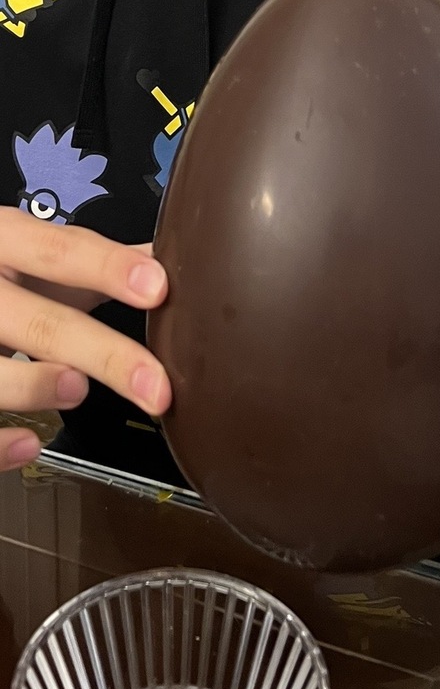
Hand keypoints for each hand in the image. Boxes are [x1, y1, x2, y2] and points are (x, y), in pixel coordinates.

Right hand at [0, 208, 170, 470]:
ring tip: (78, 390)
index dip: (108, 269)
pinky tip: (29, 445)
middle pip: (41, 324)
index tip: (158, 288)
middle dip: (105, 355)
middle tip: (155, 384)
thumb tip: (174, 256)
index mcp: (6, 244)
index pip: (59, 250)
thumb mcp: (35, 251)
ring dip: (39, 386)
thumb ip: (96, 258)